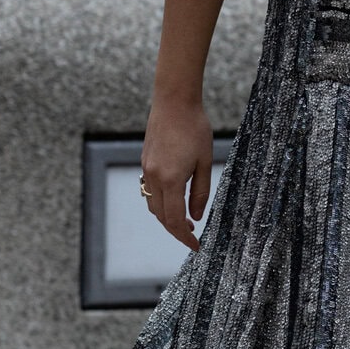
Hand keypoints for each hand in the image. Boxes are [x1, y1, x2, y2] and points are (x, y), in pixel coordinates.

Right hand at [140, 95, 213, 250]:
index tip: (195, 246)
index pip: (174, 219)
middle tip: (192, 237)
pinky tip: (173, 202)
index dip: (184, 236)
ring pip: (152, 205)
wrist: (174, 102)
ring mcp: (146, 170)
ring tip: (185, 222)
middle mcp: (154, 177)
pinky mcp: (145, 162)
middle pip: (160, 216)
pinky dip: (159, 203)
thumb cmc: (195, 129)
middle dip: (175, 230)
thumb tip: (196, 216)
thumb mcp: (205, 162)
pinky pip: (149, 191)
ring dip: (166, 217)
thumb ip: (201, 192)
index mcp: (171, 179)